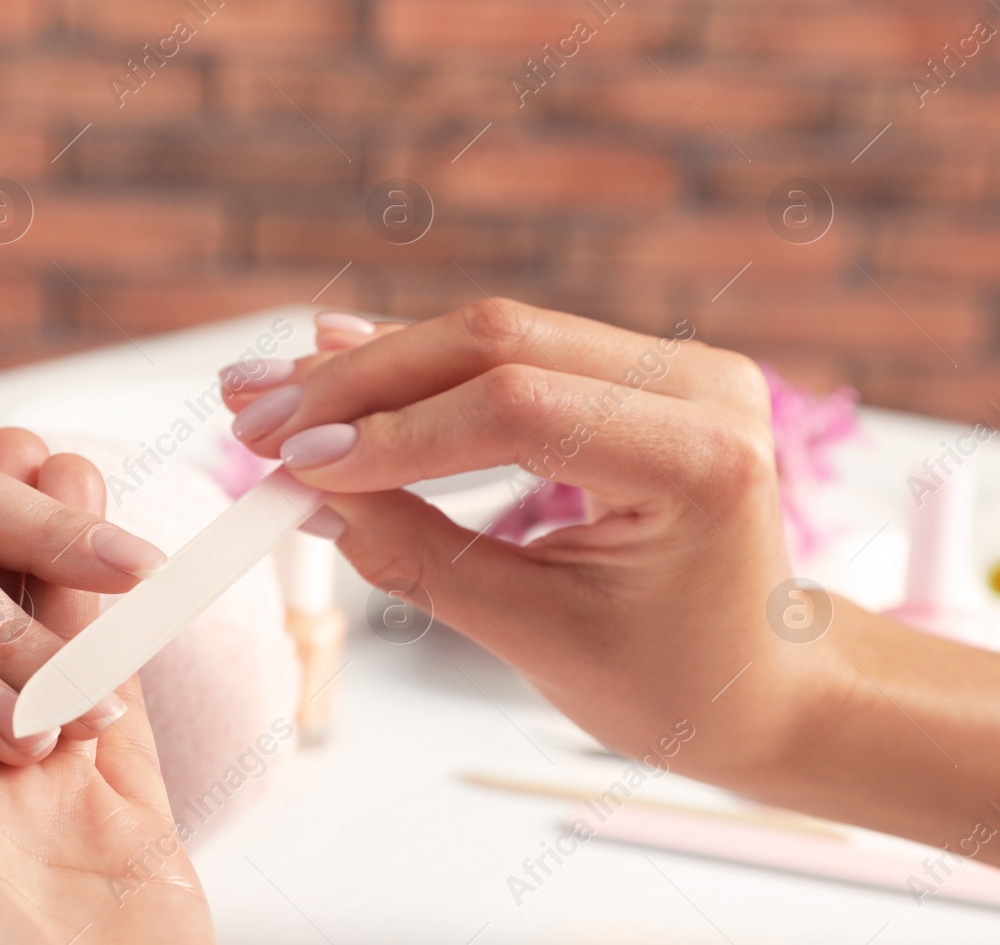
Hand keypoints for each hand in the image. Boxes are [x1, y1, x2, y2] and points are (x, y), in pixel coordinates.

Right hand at [226, 300, 800, 780]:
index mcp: (703, 461)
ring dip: (371, 366)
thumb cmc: (677, 681)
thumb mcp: (539, 637)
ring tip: (269, 388)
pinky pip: (510, 351)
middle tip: (251, 410)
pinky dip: (417, 368)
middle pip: (495, 344)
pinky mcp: (634, 370)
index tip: (289, 461)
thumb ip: (418, 558)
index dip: (390, 431)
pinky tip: (337, 355)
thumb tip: (309, 496)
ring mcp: (674, 366)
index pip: (516, 411)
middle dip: (357, 381)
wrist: (766, 681)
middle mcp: (700, 388)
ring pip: (490, 336)